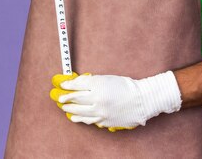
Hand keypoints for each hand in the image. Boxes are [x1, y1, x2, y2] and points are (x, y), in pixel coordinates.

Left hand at [50, 71, 181, 131]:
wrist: (141, 100)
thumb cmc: (126, 86)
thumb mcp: (107, 78)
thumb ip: (93, 82)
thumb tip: (80, 84)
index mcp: (98, 85)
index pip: (77, 85)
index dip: (68, 85)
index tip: (62, 85)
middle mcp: (97, 98)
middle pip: (76, 99)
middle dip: (66, 98)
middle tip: (60, 98)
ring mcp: (100, 112)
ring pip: (80, 111)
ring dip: (70, 109)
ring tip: (64, 108)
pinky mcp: (104, 121)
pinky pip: (89, 120)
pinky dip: (81, 118)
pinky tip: (75, 117)